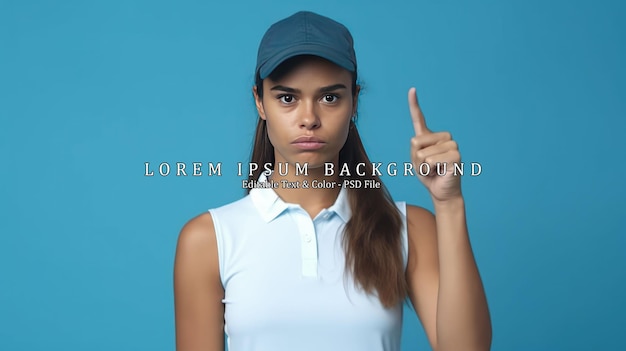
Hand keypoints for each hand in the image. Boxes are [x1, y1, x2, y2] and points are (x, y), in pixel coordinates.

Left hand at [408, 87, 461, 202]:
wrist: (442, 192)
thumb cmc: (430, 176)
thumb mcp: (415, 162)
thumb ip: (415, 149)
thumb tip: (418, 142)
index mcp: (429, 136)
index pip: (419, 118)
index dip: (414, 104)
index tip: (412, 89)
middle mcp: (442, 137)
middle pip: (415, 143)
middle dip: (416, 160)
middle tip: (428, 167)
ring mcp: (451, 144)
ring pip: (423, 154)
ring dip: (424, 168)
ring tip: (434, 171)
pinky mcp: (455, 154)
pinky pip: (432, 160)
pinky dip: (431, 170)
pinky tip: (440, 172)